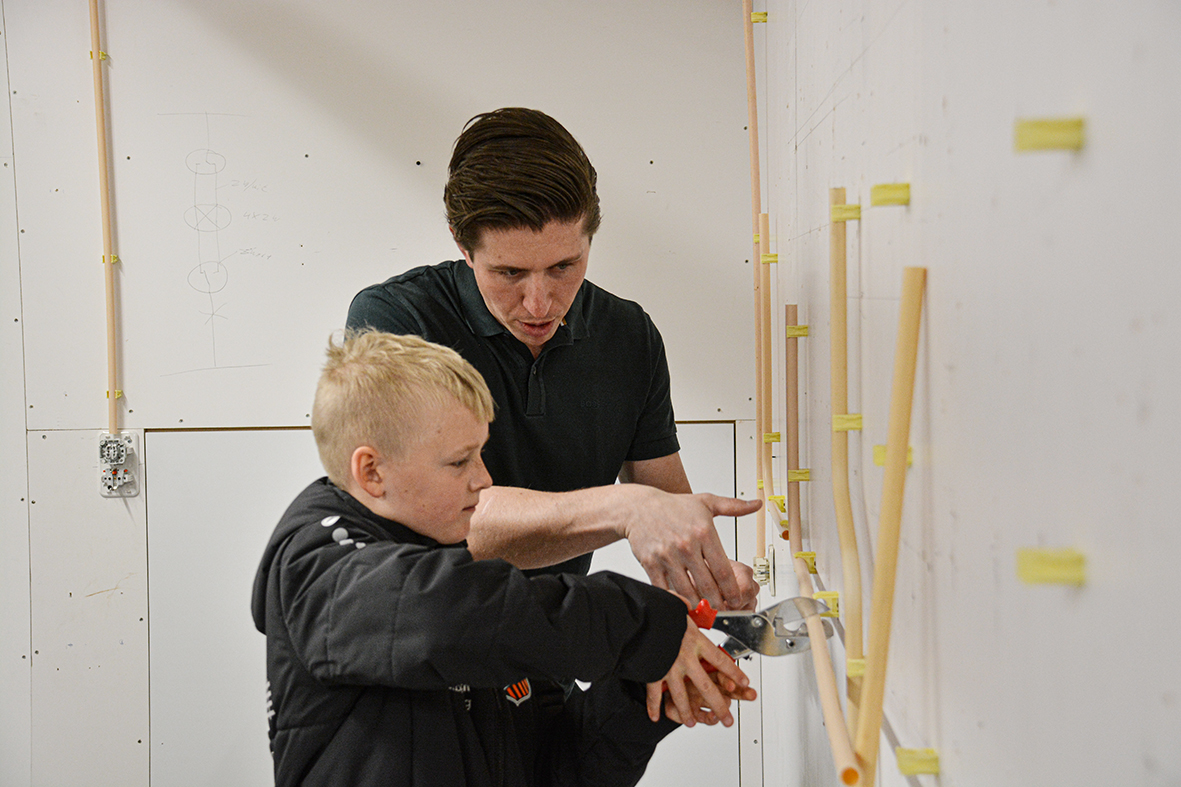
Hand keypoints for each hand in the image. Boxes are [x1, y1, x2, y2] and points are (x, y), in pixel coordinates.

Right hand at [625, 491, 761, 610]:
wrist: (639, 507)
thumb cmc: (673, 507)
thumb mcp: (706, 502)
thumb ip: (734, 506)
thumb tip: (757, 504)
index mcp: (703, 532)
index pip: (723, 570)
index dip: (732, 591)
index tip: (737, 600)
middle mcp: (686, 545)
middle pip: (708, 586)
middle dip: (718, 604)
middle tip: (724, 611)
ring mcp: (668, 556)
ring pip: (687, 591)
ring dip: (699, 606)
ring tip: (706, 612)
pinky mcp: (651, 564)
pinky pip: (665, 589)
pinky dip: (675, 600)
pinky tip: (683, 605)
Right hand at [645, 615, 751, 726]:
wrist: (636, 618)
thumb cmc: (656, 609)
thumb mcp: (675, 604)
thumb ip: (683, 606)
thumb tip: (686, 603)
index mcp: (695, 640)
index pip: (720, 660)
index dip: (734, 673)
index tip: (744, 682)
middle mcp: (685, 657)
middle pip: (707, 686)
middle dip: (719, 706)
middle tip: (728, 719)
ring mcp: (669, 667)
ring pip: (682, 697)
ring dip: (687, 713)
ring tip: (692, 723)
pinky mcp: (653, 673)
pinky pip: (654, 694)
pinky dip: (654, 707)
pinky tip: (655, 717)